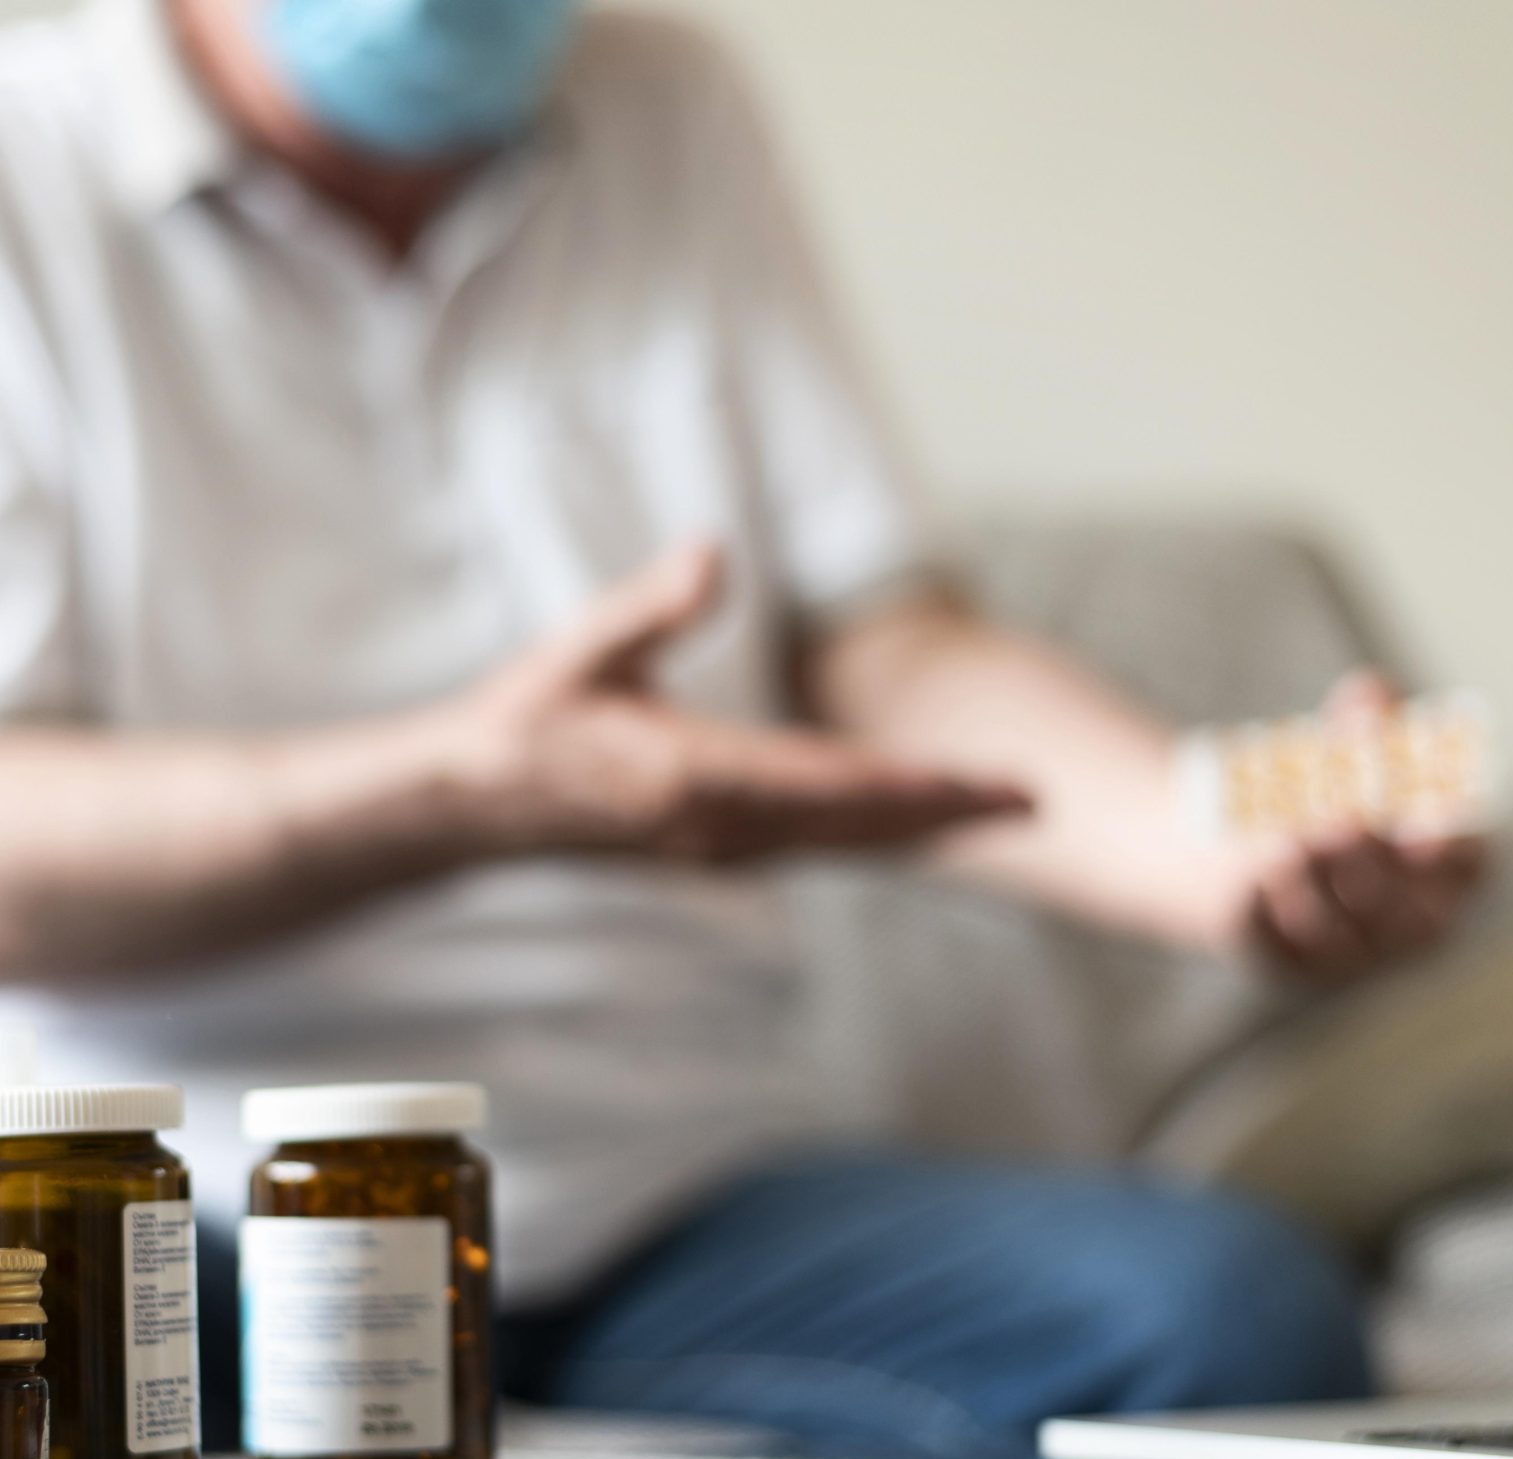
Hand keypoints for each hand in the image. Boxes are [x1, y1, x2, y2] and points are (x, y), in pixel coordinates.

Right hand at [453, 543, 1030, 862]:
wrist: (475, 808)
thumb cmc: (527, 720)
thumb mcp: (582, 648)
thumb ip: (653, 605)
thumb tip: (712, 551)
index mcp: (695, 778)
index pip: (830, 784)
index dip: (916, 785)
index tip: (985, 782)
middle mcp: (721, 829)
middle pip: (859, 826)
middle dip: (950, 813)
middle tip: (1037, 800)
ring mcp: (721, 850)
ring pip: (846, 845)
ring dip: (923, 828)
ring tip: (999, 811)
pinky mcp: (716, 853)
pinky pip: (817, 848)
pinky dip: (875, 835)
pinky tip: (914, 822)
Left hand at [1238, 673, 1489, 979]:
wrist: (1221, 834)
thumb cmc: (1317, 784)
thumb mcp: (1347, 744)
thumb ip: (1368, 715)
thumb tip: (1371, 692)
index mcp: (1445, 869)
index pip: (1473, 867)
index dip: (1453, 849)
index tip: (1422, 826)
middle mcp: (1406, 925)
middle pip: (1409, 915)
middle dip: (1375, 865)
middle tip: (1342, 820)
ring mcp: (1347, 956)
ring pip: (1339, 936)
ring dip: (1315, 883)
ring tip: (1286, 835)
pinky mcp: (1282, 965)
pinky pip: (1276, 951)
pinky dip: (1264, 912)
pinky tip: (1250, 872)